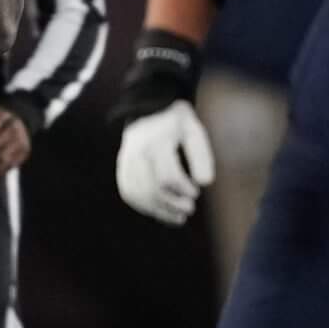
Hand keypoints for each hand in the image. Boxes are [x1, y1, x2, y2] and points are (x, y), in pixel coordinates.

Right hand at [117, 99, 215, 225]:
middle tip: (189, 208)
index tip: (196, 191)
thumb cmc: (176, 124)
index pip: (168, 177)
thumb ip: (201, 155)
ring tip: (179, 217)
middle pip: (153, 190)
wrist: (147, 111)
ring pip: (140, 196)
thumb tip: (205, 183)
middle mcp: (137, 154)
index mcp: (156, 142)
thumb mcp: (192, 132)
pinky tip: (162, 211)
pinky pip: (130, 195)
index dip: (183, 190)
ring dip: (160, 211)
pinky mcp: (122, 171)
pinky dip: (146, 207)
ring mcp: (126, 163)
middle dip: (173, 205)